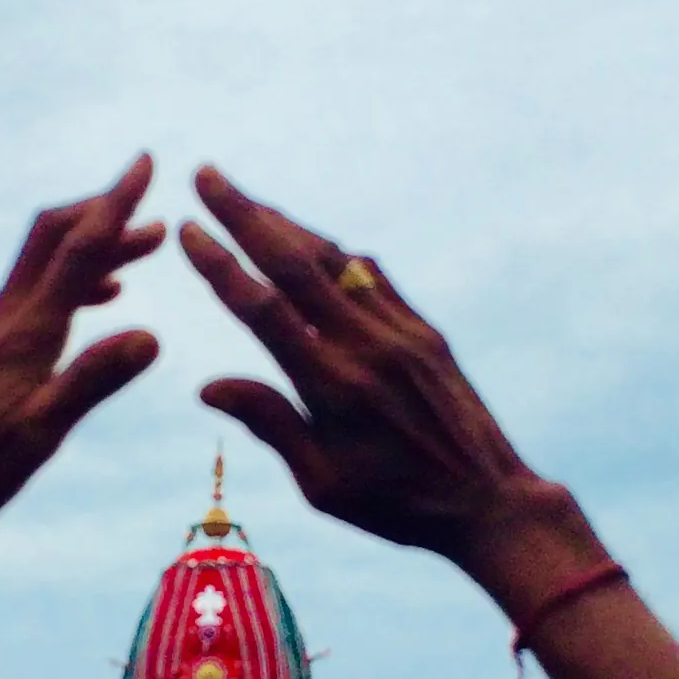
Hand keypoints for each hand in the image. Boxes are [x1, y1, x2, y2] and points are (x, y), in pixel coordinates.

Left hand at [0, 159, 162, 560]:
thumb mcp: (39, 436)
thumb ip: (92, 381)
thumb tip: (152, 335)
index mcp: (25, 333)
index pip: (77, 249)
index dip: (115, 202)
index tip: (145, 160)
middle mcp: (4, 319)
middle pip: (53, 236)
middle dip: (103, 212)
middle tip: (151, 207)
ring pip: (43, 265)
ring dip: (90, 248)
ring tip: (137, 255)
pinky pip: (33, 295)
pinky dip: (70, 284)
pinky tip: (92, 306)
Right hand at [181, 170, 565, 571]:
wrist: (491, 502)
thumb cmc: (397, 505)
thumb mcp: (322, 484)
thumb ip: (269, 424)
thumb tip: (206, 386)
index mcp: (332, 387)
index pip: (262, 309)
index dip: (220, 264)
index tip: (188, 228)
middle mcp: (366, 346)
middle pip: (295, 262)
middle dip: (245, 214)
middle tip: (207, 174)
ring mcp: (400, 332)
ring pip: (334, 260)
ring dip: (286, 224)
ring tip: (247, 199)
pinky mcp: (425, 331)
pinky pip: (372, 276)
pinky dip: (335, 253)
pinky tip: (311, 243)